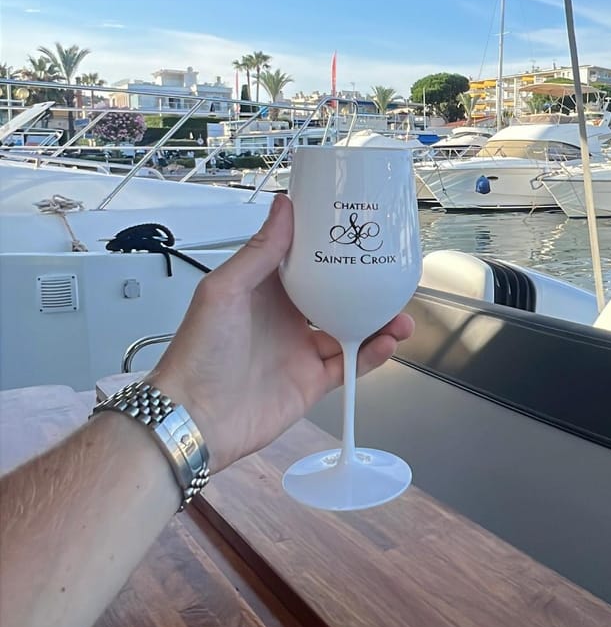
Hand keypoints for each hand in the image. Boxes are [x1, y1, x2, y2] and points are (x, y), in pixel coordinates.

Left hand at [147, 194, 413, 472]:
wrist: (195, 417)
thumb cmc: (196, 354)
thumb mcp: (224, 290)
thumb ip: (260, 252)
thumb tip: (282, 209)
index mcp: (264, 291)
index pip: (306, 262)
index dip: (331, 248)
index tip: (356, 233)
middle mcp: (285, 318)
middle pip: (337, 296)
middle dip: (366, 288)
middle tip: (389, 278)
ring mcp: (300, 350)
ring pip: (351, 330)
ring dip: (379, 323)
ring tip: (399, 317)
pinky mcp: (311, 382)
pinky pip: (350, 365)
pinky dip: (372, 355)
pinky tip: (386, 344)